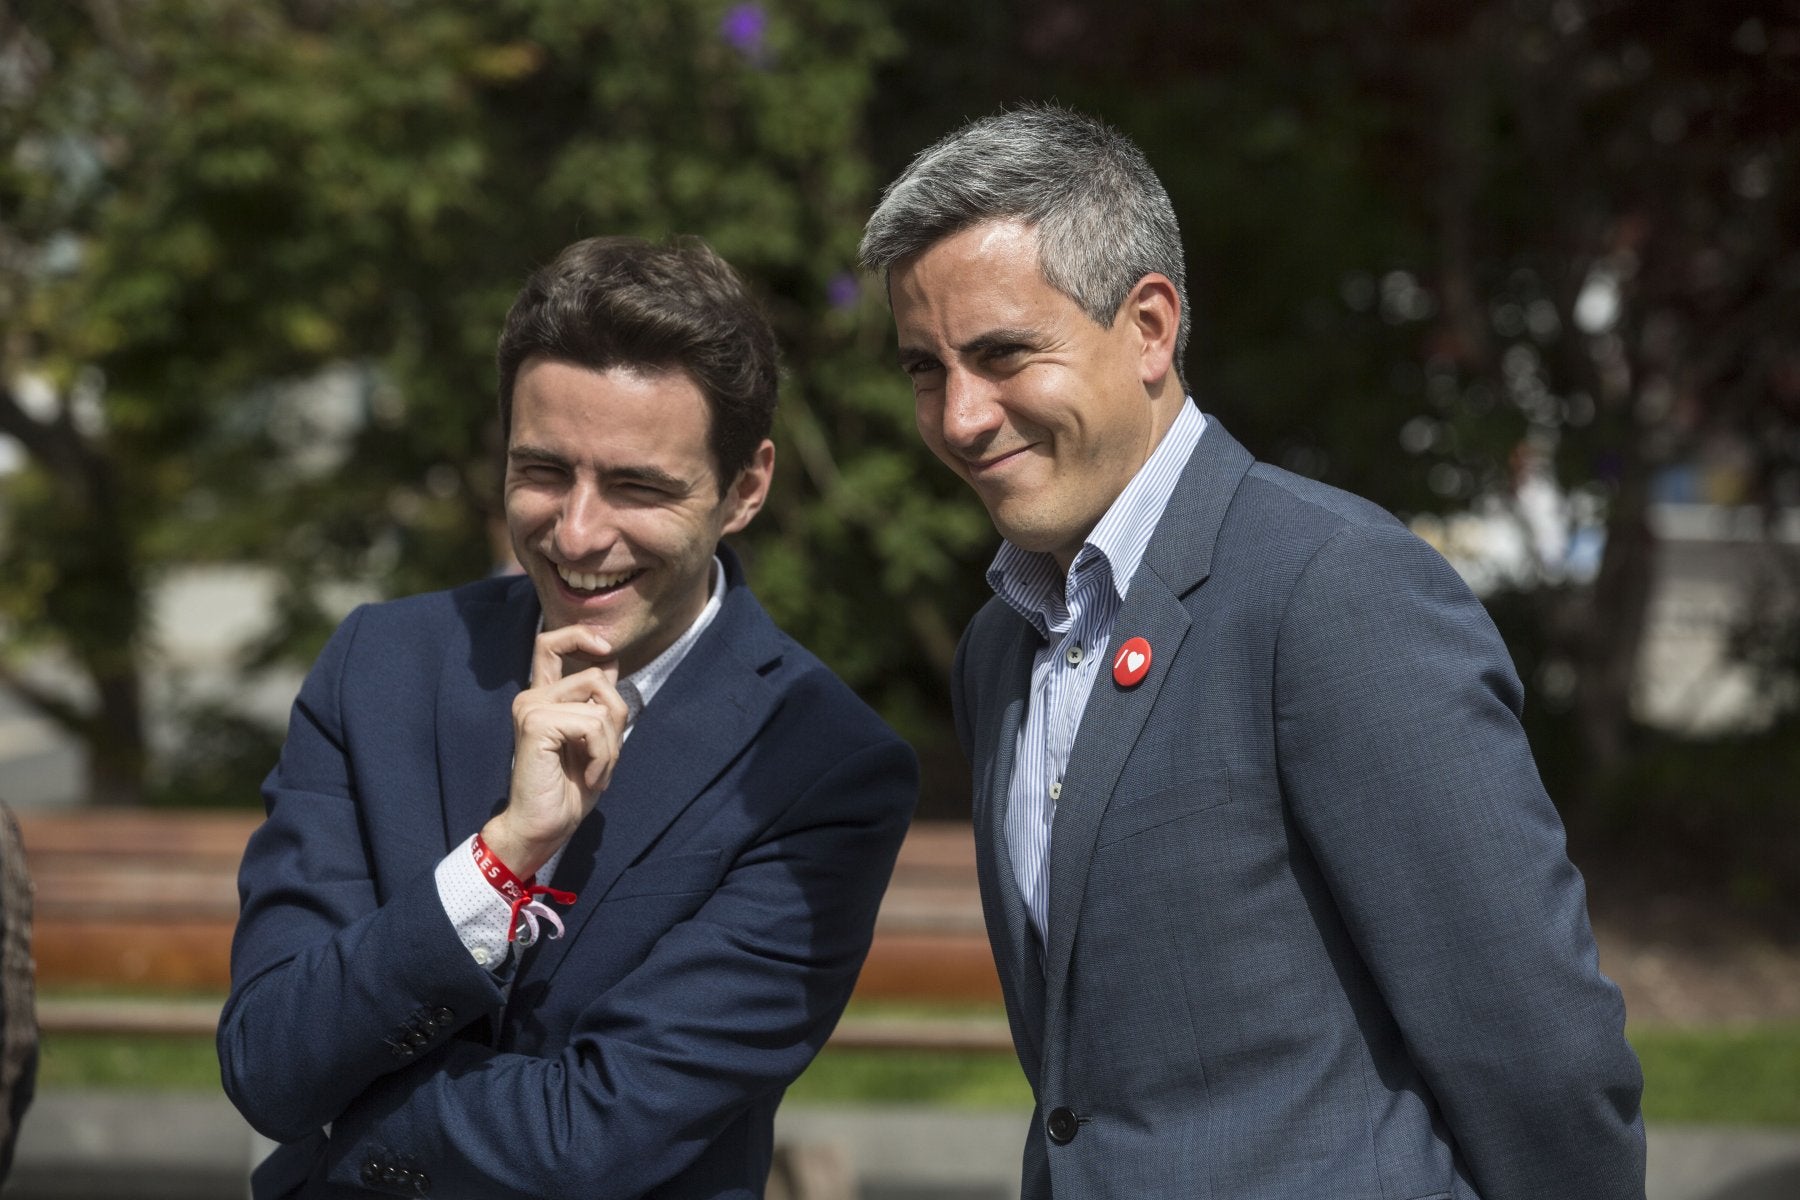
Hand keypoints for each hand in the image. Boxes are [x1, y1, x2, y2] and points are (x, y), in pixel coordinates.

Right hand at [482, 625, 629, 877]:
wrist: (543, 827)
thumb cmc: (568, 789)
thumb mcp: (595, 739)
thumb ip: (598, 702)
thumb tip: (610, 661)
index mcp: (543, 697)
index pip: (551, 643)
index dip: (580, 635)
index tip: (605, 649)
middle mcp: (532, 696)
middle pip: (595, 675)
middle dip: (615, 717)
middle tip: (604, 756)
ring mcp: (531, 707)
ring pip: (599, 702)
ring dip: (610, 743)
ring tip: (595, 770)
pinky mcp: (535, 723)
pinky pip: (592, 723)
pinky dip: (602, 754)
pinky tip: (589, 776)